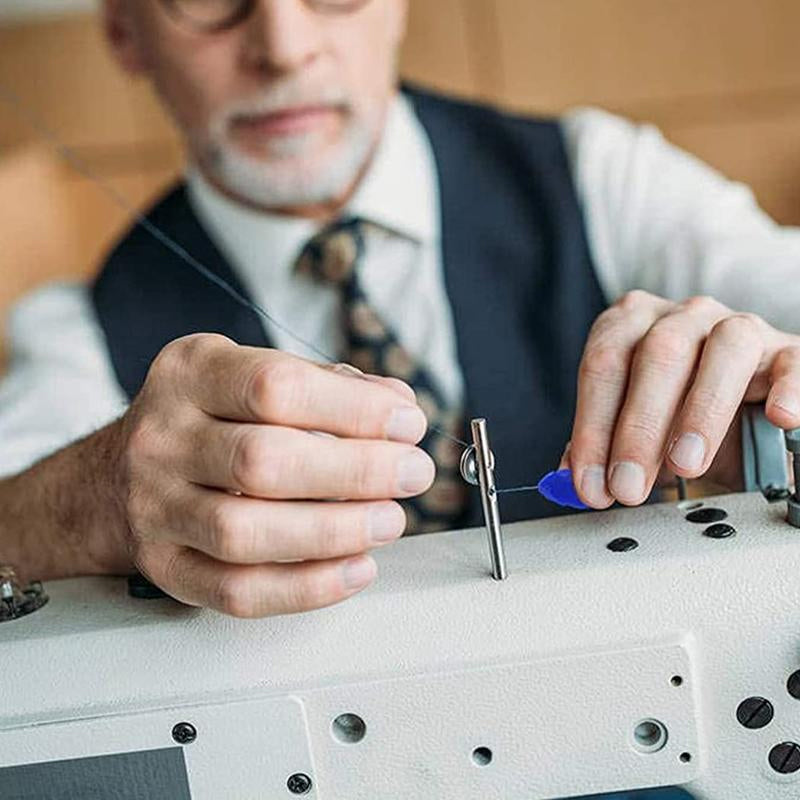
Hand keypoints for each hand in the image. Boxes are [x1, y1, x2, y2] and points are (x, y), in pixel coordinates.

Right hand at [110, 334, 432, 616]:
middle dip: (356, 471)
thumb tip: (398, 408)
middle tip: (412, 474)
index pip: (275, 387)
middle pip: (262, 462)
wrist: (118, 475)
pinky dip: (307, 588)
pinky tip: (355, 568)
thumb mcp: (252, 375)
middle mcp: (163, 438)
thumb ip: (327, 386)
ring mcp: (156, 508)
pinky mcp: (166, 566)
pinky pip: (237, 590)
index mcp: (191, 374)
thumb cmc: (209, 419)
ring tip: (390, 521)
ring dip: (335, 532)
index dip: (353, 409)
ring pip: (245, 533)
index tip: (407, 423)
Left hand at [562, 291, 799, 507]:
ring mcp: (739, 327)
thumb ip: (601, 445)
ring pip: (724, 350)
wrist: (743, 403)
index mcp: (633, 324)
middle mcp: (684, 317)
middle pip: (657, 355)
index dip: (592, 427)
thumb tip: (573, 480)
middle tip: (628, 485)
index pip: (604, 364)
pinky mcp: (788, 351)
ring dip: (700, 411)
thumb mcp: (635, 425)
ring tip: (684, 464)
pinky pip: (792, 362)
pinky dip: (788, 388)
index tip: (589, 481)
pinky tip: (778, 419)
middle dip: (637, 429)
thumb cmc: (679, 410)